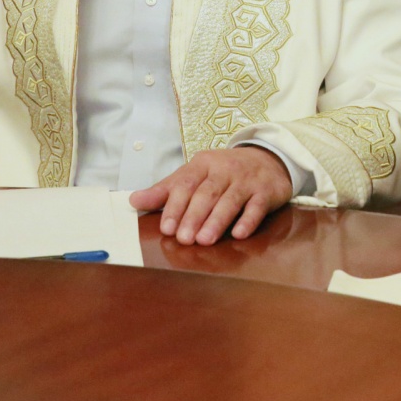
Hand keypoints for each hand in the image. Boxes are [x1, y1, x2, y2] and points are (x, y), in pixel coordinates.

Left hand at [129, 146, 293, 245]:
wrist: (267, 159)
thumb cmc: (223, 172)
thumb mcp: (194, 175)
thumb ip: (166, 190)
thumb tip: (134, 200)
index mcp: (204, 164)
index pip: (187, 183)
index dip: (175, 206)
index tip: (166, 228)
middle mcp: (225, 169)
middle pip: (208, 193)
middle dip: (194, 216)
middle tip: (183, 239)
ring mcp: (247, 180)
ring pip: (231, 200)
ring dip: (217, 221)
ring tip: (204, 240)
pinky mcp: (266, 191)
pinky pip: (257, 206)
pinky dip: (248, 220)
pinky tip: (239, 234)